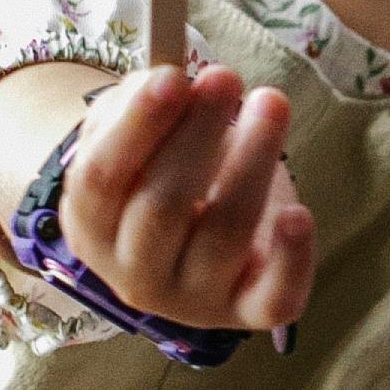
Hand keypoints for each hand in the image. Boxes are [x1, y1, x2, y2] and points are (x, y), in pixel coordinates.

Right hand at [59, 64, 314, 333]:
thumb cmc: (159, 172)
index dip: (137, 126)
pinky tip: (298, 213)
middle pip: (162, 208)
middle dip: (197, 136)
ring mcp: (194, 300)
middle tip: (225, 78)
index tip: (174, 76)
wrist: (189, 242)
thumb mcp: (131, 134)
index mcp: (91, 226)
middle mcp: (135, 274)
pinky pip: (273, 300)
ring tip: (270, 103)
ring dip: (250, 163)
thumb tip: (174, 81)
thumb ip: (140, 104)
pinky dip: (291, 258)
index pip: (101, 179)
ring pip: (223, 237)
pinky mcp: (250, 313)